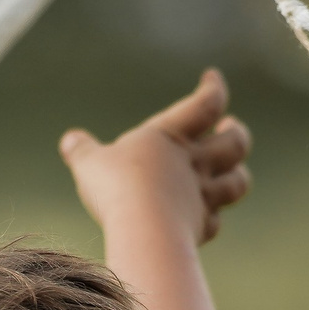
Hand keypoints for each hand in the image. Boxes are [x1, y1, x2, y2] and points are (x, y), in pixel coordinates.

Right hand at [59, 69, 252, 246]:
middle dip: (236, 134)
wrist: (145, 231)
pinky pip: (215, 221)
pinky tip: (206, 217)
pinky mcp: (200, 229)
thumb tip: (69, 141)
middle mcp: (194, 164)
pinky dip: (213, 218)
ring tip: (234, 171)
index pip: (205, 104)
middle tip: (231, 128)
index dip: (214, 89)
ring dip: (239, 176)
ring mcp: (202, 197)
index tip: (213, 78)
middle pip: (235, 143)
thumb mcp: (90, 164)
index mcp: (171, 136)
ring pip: (237, 183)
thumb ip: (82, 151)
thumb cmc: (118, 187)